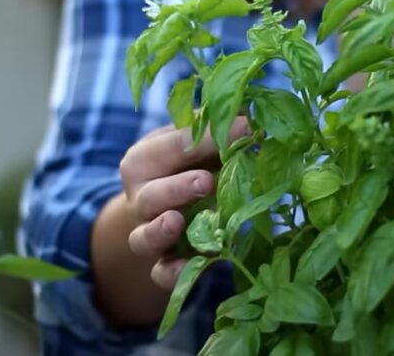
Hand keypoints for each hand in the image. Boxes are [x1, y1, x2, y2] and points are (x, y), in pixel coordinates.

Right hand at [118, 119, 248, 288]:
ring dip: (161, 231)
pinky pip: (159, 273)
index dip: (206, 139)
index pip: (169, 147)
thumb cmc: (187, 164)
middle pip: (149, 196)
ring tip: (177, 222)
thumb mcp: (196, 143)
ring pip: (143, 237)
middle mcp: (140, 198)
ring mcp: (148, 233)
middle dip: (176, 189)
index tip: (244, 129)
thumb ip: (216, 133)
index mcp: (144, 160)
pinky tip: (188, 267)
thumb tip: (253, 120)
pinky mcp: (161, 263)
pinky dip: (171, 273)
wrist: (171, 202)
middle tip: (206, 182)